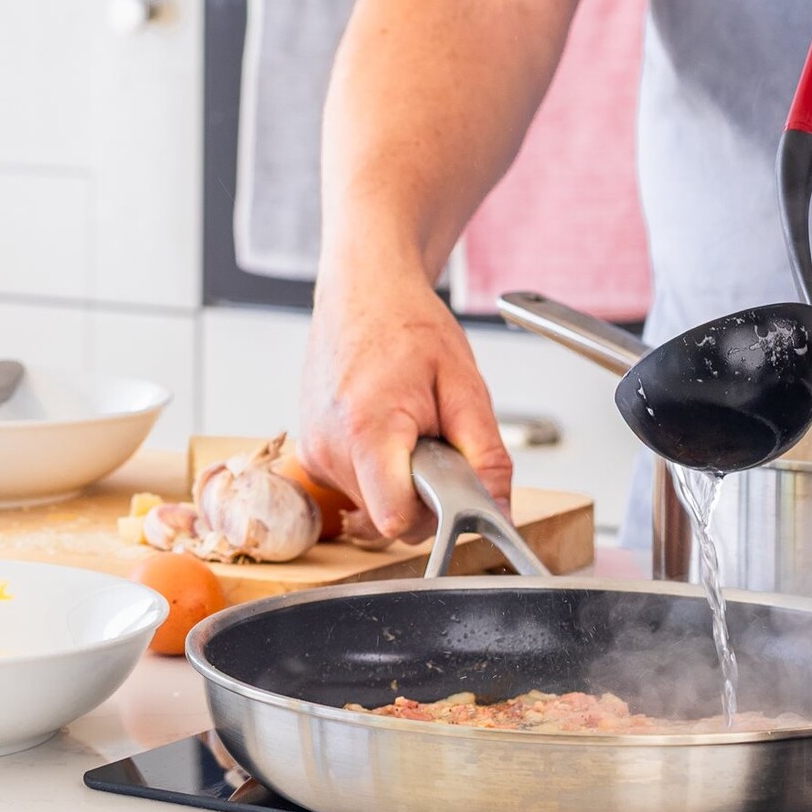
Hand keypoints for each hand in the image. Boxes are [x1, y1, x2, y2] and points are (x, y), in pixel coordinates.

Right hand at [299, 263, 509, 540]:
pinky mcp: (311, 454)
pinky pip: (356, 488)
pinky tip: (388, 429)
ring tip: (408, 427)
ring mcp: (315, 453)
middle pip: (388, 518)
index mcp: (367, 430)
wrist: (363, 291)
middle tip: (435, 440)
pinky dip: (380, 471)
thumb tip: (500, 509)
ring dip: (402, 481)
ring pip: (373, 506)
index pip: (394, 520)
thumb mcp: (464, 385)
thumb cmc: (407, 325)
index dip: (432, 516)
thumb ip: (486, 455)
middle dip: (423, 494)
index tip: (450, 487)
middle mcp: (329, 449)